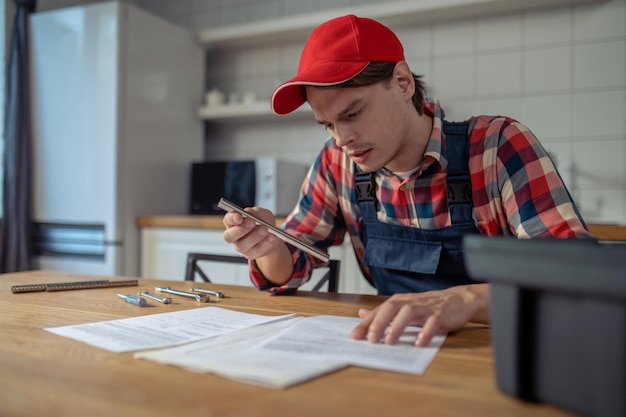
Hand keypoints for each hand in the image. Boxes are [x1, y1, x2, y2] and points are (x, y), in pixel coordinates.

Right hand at [222, 206, 281, 259]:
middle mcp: (233, 236)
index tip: (239, 216)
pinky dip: (265, 244)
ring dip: (254, 237)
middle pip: (230, 236)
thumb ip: (255, 212)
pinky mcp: (250, 255)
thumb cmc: (263, 221)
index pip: (228, 220)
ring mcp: (240, 247)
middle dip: (241, 229)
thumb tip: (249, 212)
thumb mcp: (261, 213)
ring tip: (265, 230)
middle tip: (252, 222)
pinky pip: (255, 252)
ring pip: (242, 245)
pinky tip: (272, 238)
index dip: (232, 218)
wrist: (272, 234)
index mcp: (233, 222)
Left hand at [351, 284, 489, 346]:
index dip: (366, 323)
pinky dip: (424, 333)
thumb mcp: (403, 307)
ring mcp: (425, 308)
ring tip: (389, 342)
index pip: (379, 311)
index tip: (355, 336)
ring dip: (397, 327)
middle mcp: (410, 302)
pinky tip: (418, 344)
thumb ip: (383, 312)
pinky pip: (431, 323)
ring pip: (408, 313)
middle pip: (390, 309)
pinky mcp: (440, 315)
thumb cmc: (428, 306)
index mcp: (399, 302)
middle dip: (379, 323)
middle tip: (371, 339)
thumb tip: (361, 313)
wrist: (457, 300)